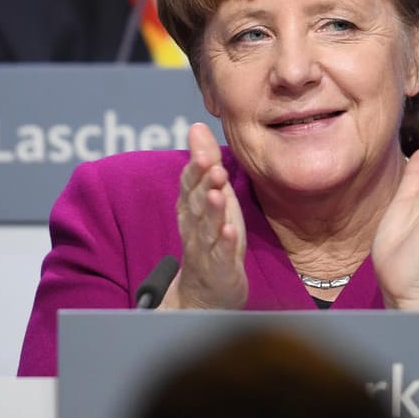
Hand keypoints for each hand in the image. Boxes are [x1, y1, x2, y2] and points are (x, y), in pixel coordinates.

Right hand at [160, 122, 246, 309]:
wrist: (207, 292)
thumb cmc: (213, 236)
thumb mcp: (212, 196)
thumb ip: (204, 163)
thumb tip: (197, 125)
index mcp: (191, 208)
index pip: (188, 185)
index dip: (194, 169)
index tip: (203, 151)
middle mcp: (193, 226)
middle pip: (195, 203)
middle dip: (202, 183)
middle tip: (211, 165)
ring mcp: (204, 249)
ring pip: (205, 228)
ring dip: (211, 210)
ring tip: (218, 194)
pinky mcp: (219, 270)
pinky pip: (220, 255)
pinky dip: (224, 243)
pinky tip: (229, 231)